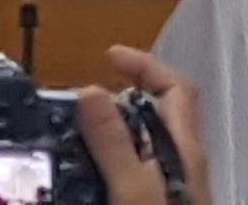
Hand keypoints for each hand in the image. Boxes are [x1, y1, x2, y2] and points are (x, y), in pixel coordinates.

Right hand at [74, 46, 211, 204]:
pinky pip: (127, 176)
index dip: (144, 65)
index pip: (176, 90)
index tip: (104, 57)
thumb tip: (91, 88)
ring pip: (138, 147)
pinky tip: (76, 180)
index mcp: (184, 153)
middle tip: (68, 105)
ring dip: (103, 134)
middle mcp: (181, 167)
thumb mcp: (134, 194)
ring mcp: (169, 190)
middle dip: (111, 100)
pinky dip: (100, 166)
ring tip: (63, 139)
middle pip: (153, 116)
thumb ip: (116, 145)